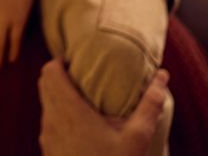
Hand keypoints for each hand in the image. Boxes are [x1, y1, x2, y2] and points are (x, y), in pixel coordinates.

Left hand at [38, 58, 168, 155]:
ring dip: (58, 95)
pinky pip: (47, 123)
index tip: (79, 62)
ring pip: (44, 104)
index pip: (49, 71)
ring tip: (82, 97)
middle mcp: (52, 120)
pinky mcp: (48, 150)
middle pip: (44, 83)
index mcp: (69, 110)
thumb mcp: (137, 137)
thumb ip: (149, 104)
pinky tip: (79, 124)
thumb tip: (163, 75)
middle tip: (82, 75)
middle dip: (59, 75)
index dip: (60, 61)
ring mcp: (47, 137)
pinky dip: (58, 115)